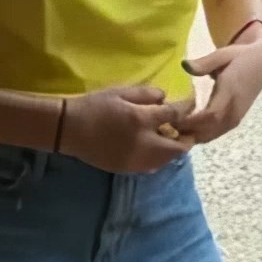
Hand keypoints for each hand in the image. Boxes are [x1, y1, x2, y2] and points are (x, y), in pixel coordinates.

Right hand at [61, 85, 194, 173]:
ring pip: (166, 160)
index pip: (174, 116)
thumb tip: (165, 98)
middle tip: (187, 129)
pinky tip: (153, 147)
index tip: (191, 104)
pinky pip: (152, 166)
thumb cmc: (94, 106)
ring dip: (173, 149)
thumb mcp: (120, 92)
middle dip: (186, 138)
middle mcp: (143, 144)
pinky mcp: (128, 169)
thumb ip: (146, 94)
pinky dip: (159, 157)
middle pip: (177, 147)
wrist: (70, 130)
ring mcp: (136, 160)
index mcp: (140, 120)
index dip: (185, 109)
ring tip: (170, 137)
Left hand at [177, 26, 261, 143]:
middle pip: (208, 131)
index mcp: (230, 93)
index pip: (210, 116)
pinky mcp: (234, 121)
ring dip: (191, 135)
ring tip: (171, 127)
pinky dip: (199, 134)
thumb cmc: (240, 56)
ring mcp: (235, 118)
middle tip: (164, 124)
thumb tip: (184, 65)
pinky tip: (185, 127)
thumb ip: (204, 63)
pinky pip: (214, 134)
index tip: (170, 117)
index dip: (190, 121)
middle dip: (185, 131)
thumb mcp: (223, 54)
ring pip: (210, 136)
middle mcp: (234, 110)